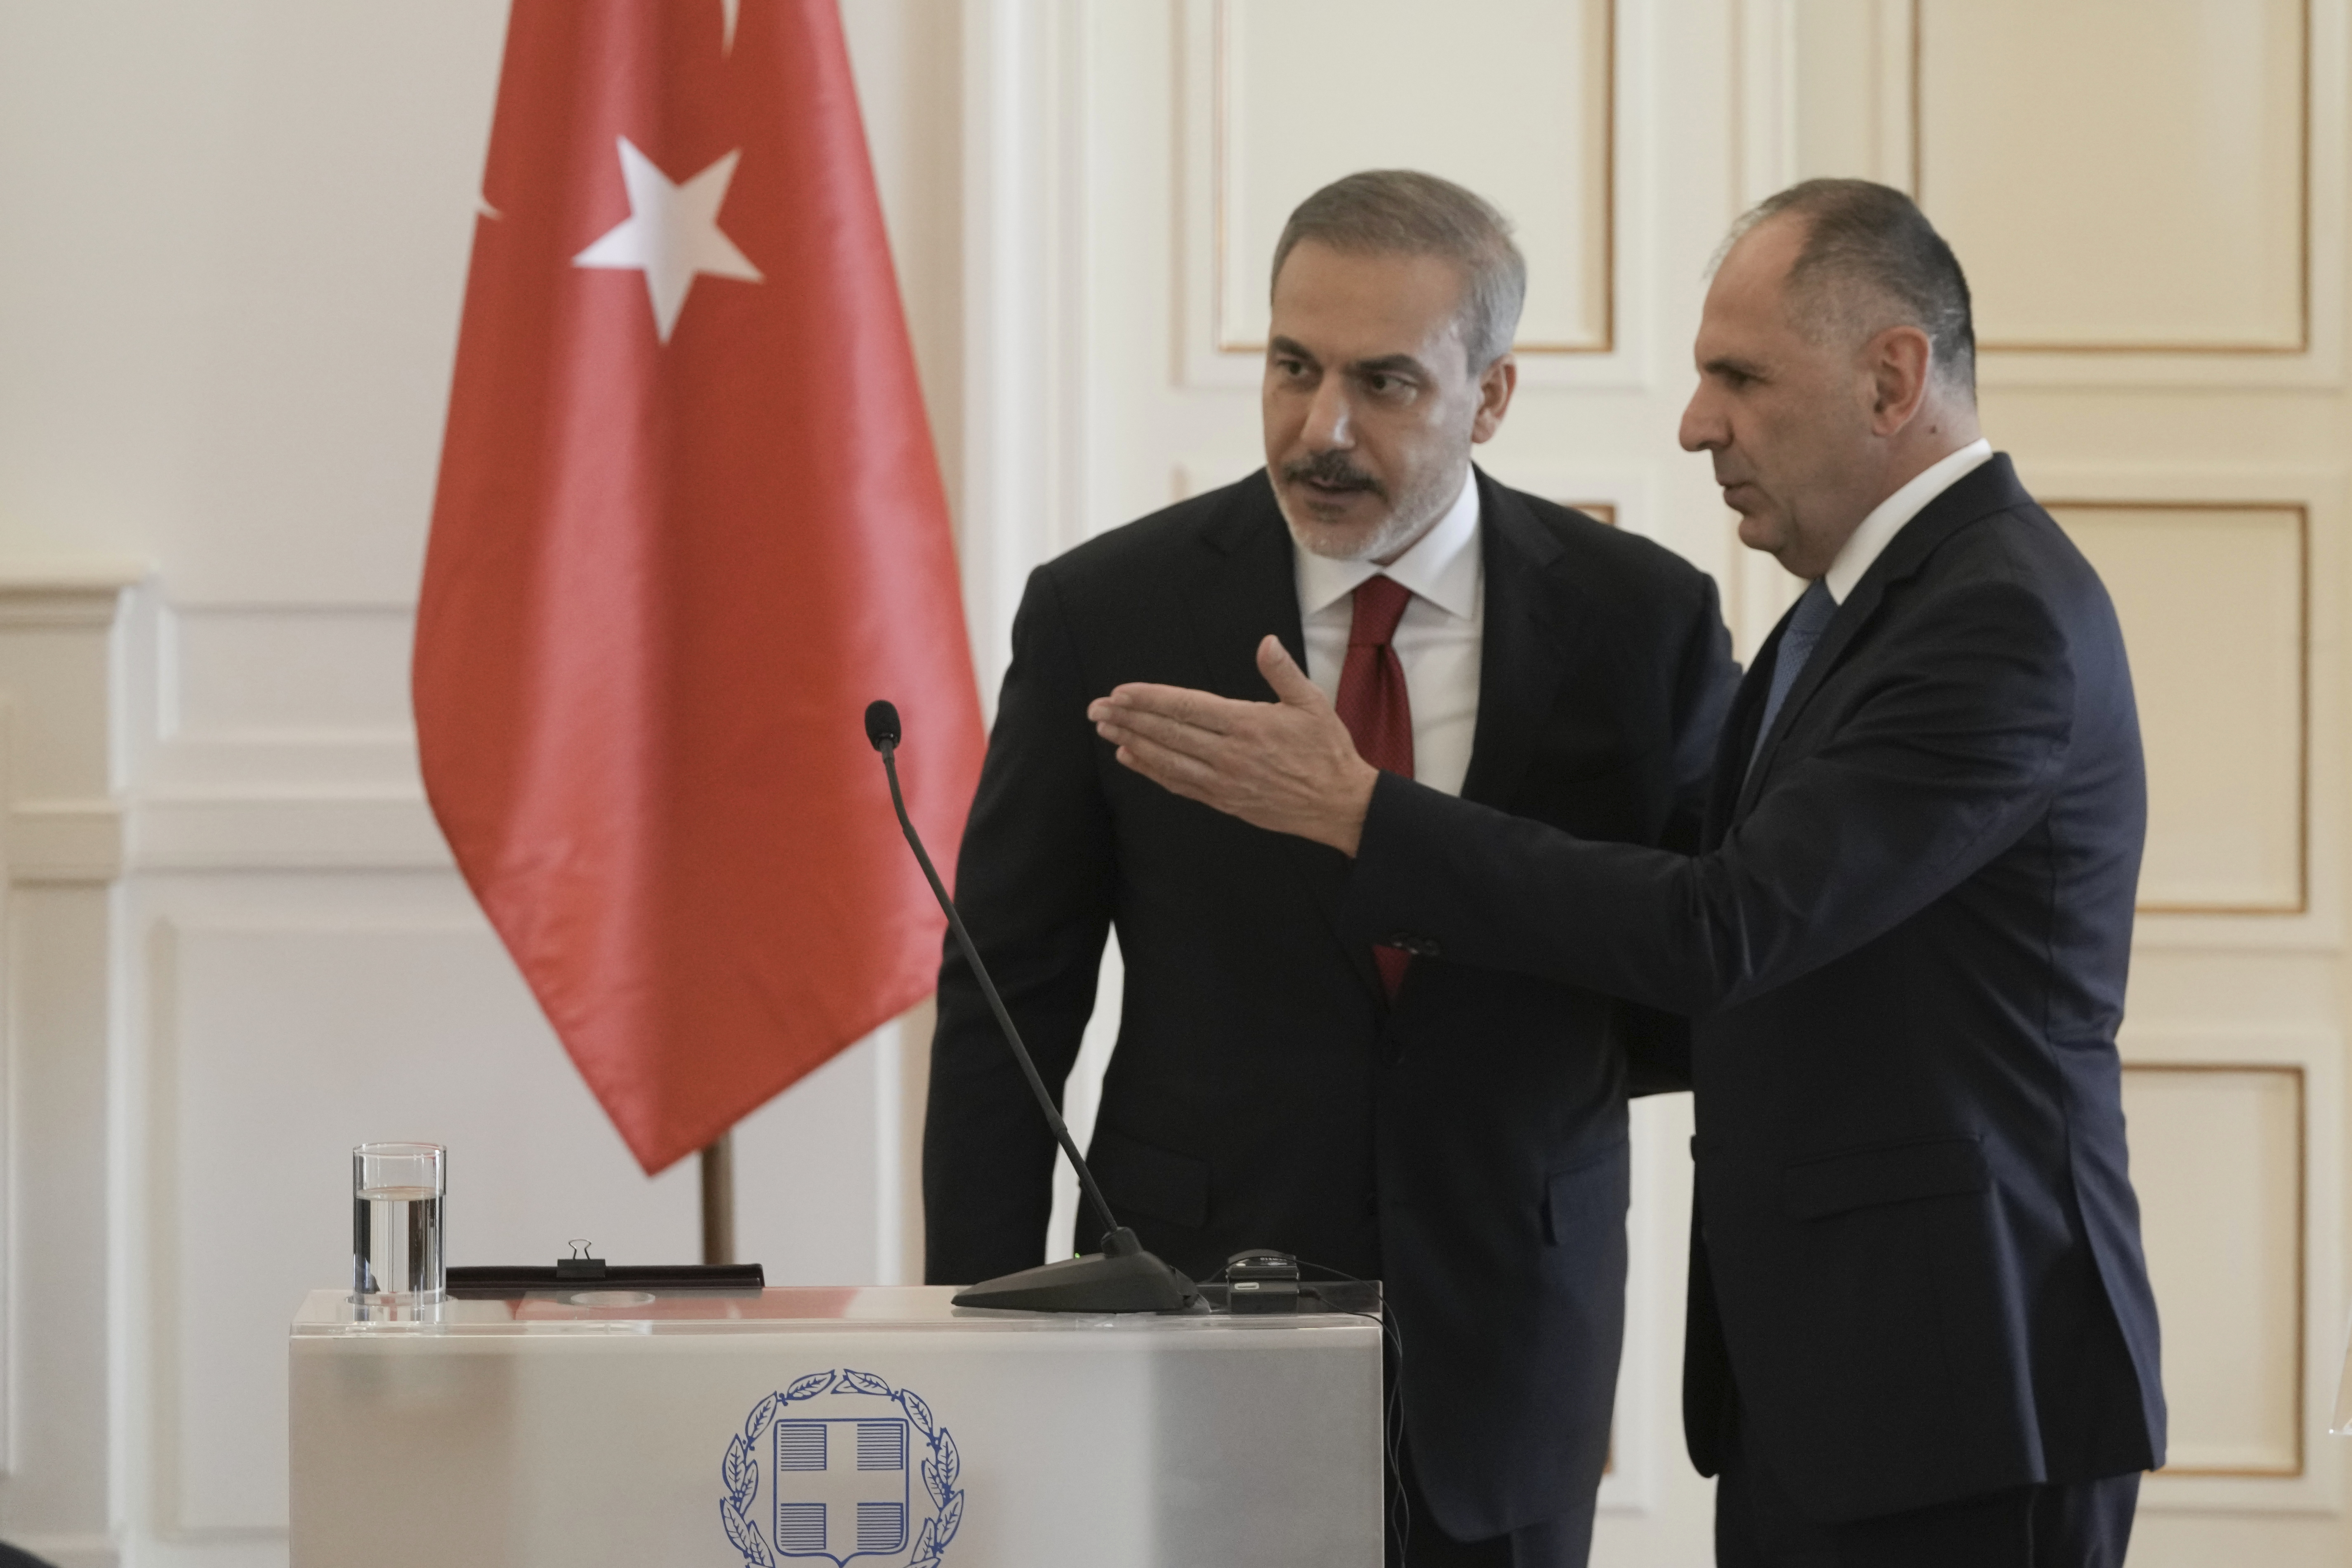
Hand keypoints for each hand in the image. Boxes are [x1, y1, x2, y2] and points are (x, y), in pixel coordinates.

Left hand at [1088, 635, 1379, 854]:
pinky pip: (1180, 785)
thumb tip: (1265, 643)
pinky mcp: (1225, 801)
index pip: (1187, 708)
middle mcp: (1230, 754)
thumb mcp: (1313, 703)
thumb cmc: (1327, 751)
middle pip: (1169, 734)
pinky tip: (1131, 758)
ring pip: (1168, 761)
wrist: (1340, 805)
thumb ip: (1283, 672)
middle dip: (1129, 719)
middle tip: (1096, 709)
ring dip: (1133, 743)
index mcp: (1248, 724)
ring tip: (1106, 730)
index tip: (1121, 692)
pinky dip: (1152, 771)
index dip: (1150, 699)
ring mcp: (1225, 781)